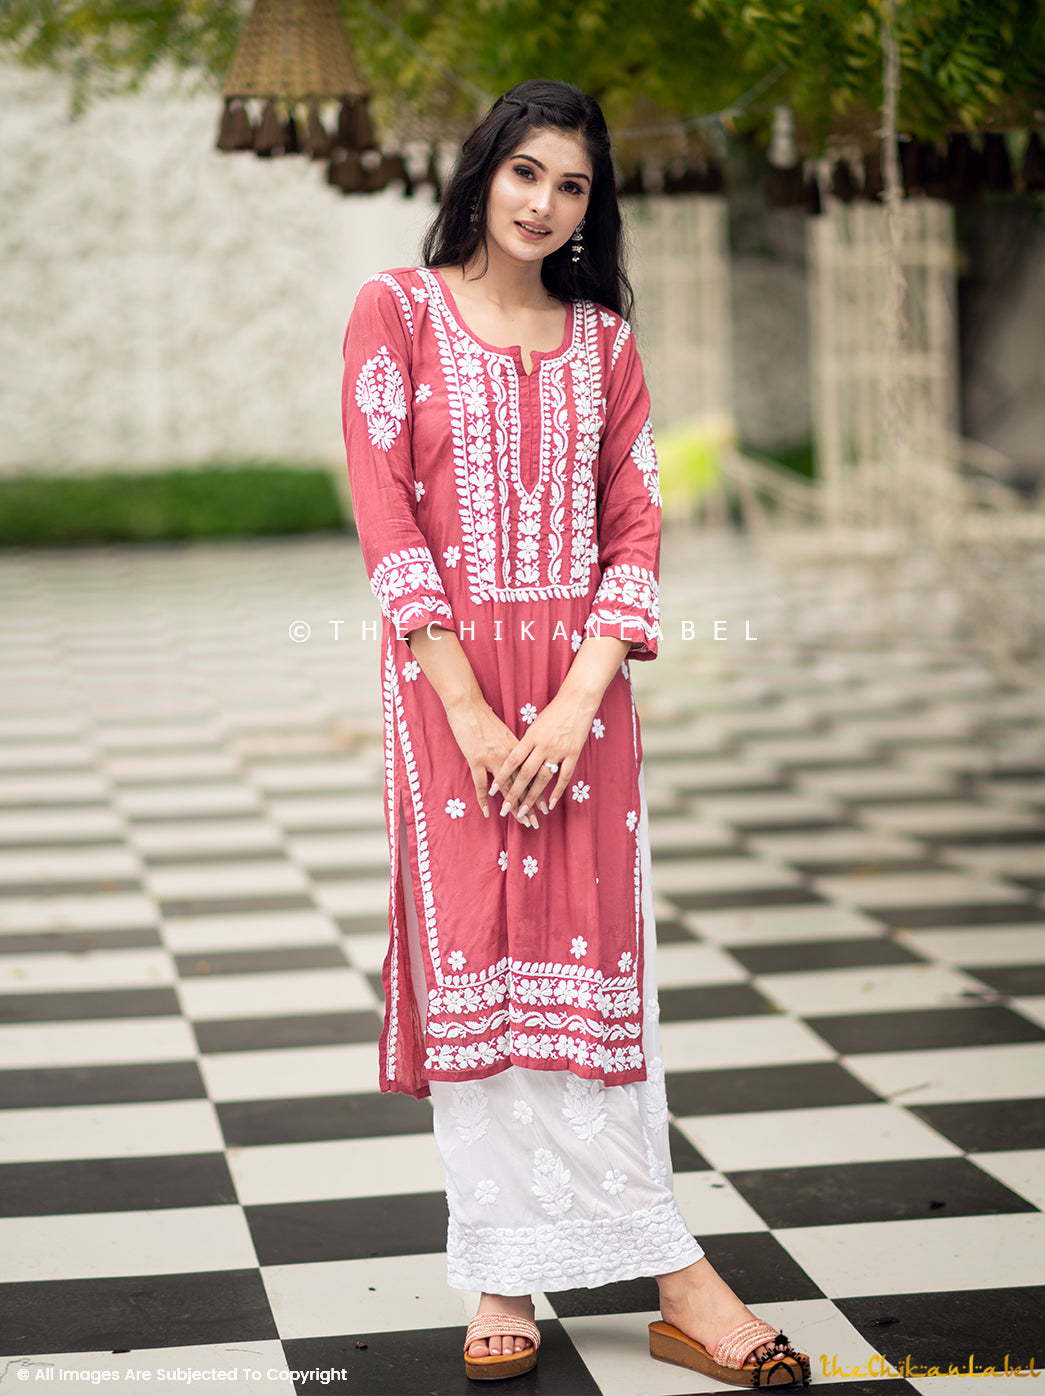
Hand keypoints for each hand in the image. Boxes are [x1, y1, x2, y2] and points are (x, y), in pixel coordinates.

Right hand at [443, 696, 540, 827]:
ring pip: (507, 788)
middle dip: (530, 804)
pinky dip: (484, 799)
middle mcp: (510, 755)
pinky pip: (482, 785)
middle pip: (523, 784)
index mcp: (519, 747)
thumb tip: (520, 760)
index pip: (532, 774)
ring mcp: (493, 758)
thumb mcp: (505, 732)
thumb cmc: (485, 717)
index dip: (539, 791)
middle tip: (536, 821)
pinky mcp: (477, 760)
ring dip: (513, 806)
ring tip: (520, 821)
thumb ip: (513, 747)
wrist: (468, 705)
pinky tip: (488, 811)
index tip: (546, 805)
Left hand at [491, 688, 596, 819]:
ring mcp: (559, 750)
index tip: (492, 790)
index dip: (501, 776)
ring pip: (542, 778)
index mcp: (531, 736)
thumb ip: (527, 742)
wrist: (577, 700)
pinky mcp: (573, 753)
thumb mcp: (535, 724)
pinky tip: (550, 804)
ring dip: (532, 797)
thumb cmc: (554, 711)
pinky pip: (564, 776)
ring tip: (524, 811)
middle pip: (525, 774)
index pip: (512, 760)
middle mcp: (543, 744)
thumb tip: (516, 758)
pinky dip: (557, 791)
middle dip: (514, 793)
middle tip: (505, 809)